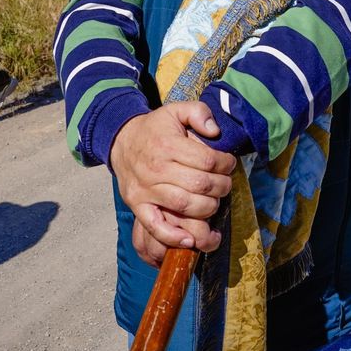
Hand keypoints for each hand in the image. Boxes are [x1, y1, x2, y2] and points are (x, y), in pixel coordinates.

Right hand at [109, 102, 236, 264]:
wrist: (121, 141)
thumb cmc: (155, 129)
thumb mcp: (175, 110)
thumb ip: (198, 112)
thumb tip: (215, 130)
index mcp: (168, 145)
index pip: (208, 160)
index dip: (226, 164)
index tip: (229, 164)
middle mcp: (156, 169)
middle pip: (200, 185)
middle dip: (222, 187)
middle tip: (225, 184)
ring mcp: (146, 190)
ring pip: (186, 206)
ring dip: (208, 208)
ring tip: (214, 202)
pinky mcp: (137, 206)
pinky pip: (155, 226)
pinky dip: (173, 236)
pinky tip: (189, 240)